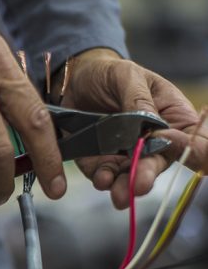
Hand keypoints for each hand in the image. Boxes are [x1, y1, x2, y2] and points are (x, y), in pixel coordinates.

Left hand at [60, 48, 207, 208]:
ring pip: (131, 178)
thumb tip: (150, 124)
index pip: (193, 141)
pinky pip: (105, 177)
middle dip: (148, 175)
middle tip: (140, 184)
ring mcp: (127, 157)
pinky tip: (102, 179)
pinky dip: (104, 180)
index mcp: (173, 119)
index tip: (170, 143)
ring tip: (119, 194)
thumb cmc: (110, 75)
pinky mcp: (101, 164)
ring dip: (125, 187)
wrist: (75, 82)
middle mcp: (153, 144)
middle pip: (158, 165)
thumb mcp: (128, 76)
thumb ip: (139, 99)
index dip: (188, 147)